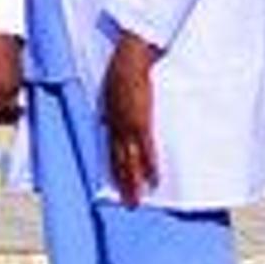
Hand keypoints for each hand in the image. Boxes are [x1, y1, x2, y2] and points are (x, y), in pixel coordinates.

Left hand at [100, 31, 160, 206]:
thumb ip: (116, 108)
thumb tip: (115, 117)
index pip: (111, 150)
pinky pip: (147, 149)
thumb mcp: (115, 93)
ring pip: (129, 161)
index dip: (114, 168)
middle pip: (118, 161)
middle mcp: (115, 127)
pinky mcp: (141, 122)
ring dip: (133, 182)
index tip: (116, 185)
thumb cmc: (124, 72)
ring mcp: (128, 126)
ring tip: (137, 200)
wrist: (130, 60)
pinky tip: (155, 180)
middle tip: (128, 203)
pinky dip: (150, 165)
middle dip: (123, 183)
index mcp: (110, 120)